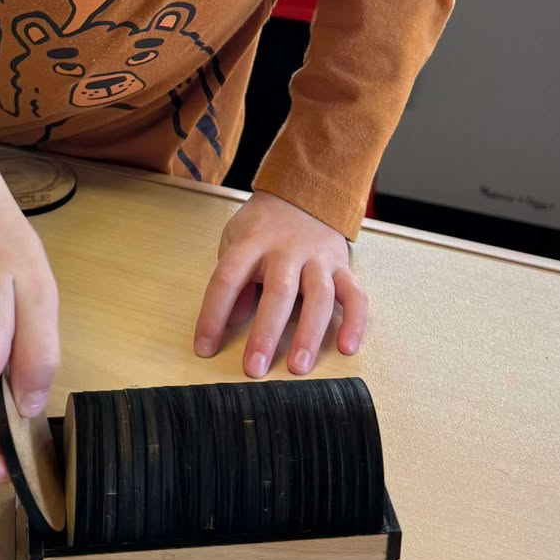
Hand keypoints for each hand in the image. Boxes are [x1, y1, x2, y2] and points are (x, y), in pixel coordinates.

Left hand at [192, 191, 366, 377]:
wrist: (303, 191)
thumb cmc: (263, 225)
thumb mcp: (236, 239)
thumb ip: (235, 279)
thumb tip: (233, 321)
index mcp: (253, 242)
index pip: (227, 278)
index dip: (213, 314)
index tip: (204, 348)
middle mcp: (287, 249)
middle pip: (278, 292)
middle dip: (266, 333)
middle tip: (254, 368)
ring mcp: (318, 257)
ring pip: (318, 296)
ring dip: (309, 334)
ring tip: (298, 367)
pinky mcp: (342, 265)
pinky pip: (355, 294)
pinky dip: (355, 322)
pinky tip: (347, 348)